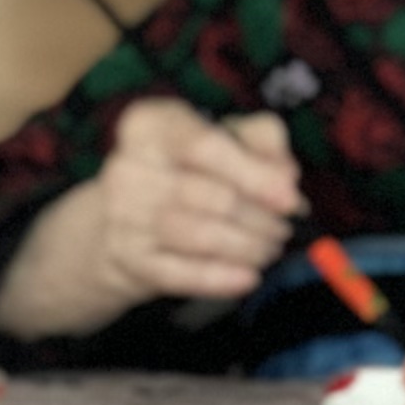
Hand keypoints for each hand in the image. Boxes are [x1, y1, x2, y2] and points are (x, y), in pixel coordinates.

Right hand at [0, 101, 307, 338]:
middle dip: (262, 219)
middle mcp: (128, 167)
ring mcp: (123, 217)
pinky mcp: (128, 260)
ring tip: (269, 248)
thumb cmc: (181, 170)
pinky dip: (222, 279)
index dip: (254, 174)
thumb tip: (286, 175)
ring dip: (248, 248)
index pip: (205, 146)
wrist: (115, 221)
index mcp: (150, 125)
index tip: (290, 198)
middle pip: (213, 197)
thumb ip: (260, 139)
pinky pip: (182, 275)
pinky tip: (249, 277)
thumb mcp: (219, 136)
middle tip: (283, 229)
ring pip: (202, 237)